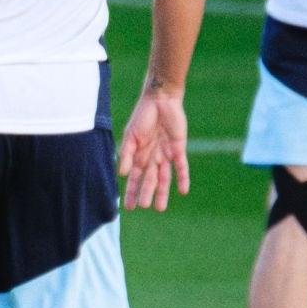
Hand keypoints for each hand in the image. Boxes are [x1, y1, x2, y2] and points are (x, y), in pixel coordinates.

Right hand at [117, 91, 190, 212]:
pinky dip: (182, 178)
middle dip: (146, 194)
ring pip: (164, 178)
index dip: (131, 192)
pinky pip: (181, 167)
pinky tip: (183, 191)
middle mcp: (152, 158)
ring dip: (162, 192)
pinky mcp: (179, 149)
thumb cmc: (143, 115)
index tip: (127, 208)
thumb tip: (123, 174)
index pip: (135, 179)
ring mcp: (166, 154)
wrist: (161, 100)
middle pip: (149, 180)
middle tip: (145, 207)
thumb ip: (127, 154)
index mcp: (139, 156)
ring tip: (160, 207)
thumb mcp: (131, 135)